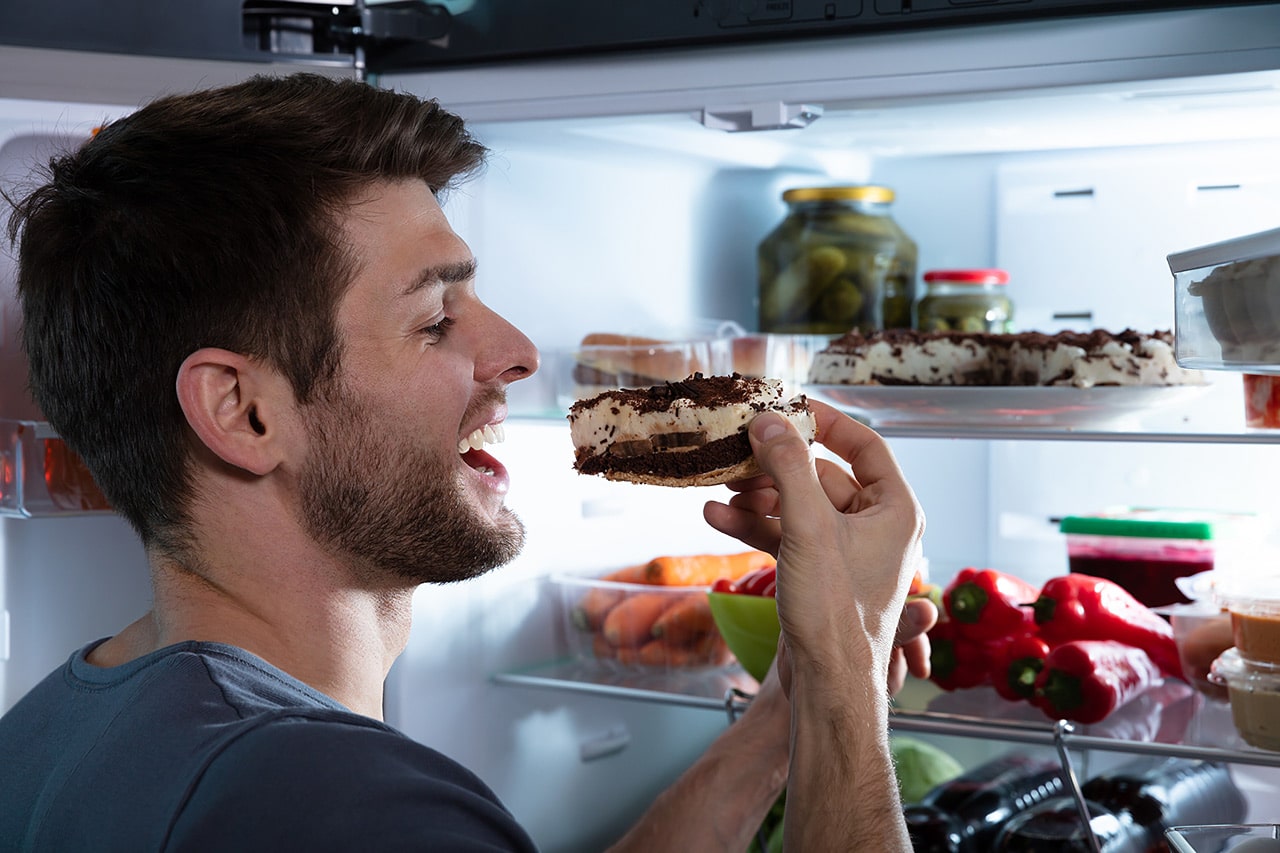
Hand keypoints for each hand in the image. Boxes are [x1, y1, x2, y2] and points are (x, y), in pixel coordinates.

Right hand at [703, 398, 925, 690]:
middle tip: (740, 450)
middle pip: (823, 475)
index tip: (789, 407)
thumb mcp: (809, 527)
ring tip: (722, 488)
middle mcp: (876, 527)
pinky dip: (754, 526)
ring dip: (758, 496)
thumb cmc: (836, 613)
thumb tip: (769, 421)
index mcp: (894, 510)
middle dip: (777, 465)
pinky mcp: (820, 574)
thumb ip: (788, 467)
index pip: (865, 445)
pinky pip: (786, 535)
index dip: (826, 421)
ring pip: (799, 506)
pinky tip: (717, 517)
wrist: (828, 684)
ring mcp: (847, 552)